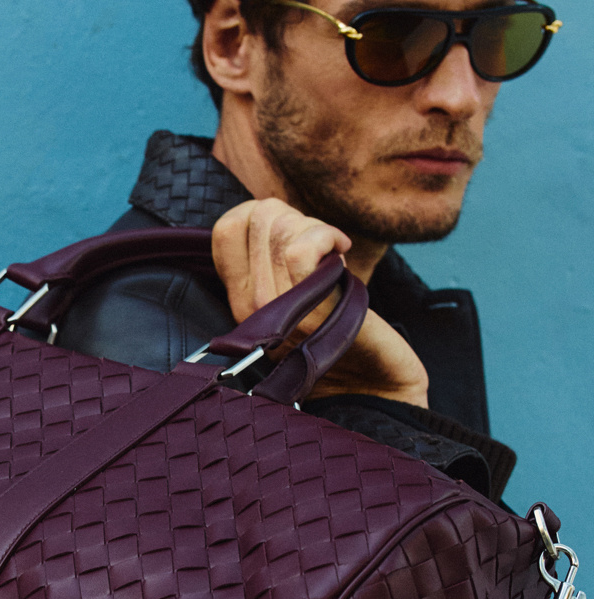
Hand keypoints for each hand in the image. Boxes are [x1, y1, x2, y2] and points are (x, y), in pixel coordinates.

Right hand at [211, 199, 428, 406]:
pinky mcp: (307, 310)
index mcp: (240, 299)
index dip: (262, 213)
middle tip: (320, 246)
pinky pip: (300, 250)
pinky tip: (342, 254)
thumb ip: (273, 260)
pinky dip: (326, 238)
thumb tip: (270, 215)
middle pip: (256, 218)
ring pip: (279, 229)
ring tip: (332, 253)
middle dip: (295, 216)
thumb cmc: (344, 334)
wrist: (372, 385)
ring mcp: (275, 310)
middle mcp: (249, 306)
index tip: (293, 234)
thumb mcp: (296, 292)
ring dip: (314, 227)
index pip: (226, 228)